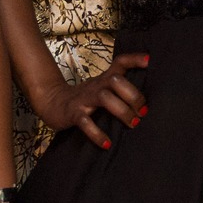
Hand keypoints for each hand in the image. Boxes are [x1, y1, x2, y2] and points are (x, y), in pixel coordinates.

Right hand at [30, 53, 148, 150]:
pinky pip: (86, 122)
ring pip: (105, 98)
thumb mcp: (102, 88)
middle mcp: (96, 86)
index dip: (134, 59)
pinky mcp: (74, 114)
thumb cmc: (84, 98)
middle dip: (134, 95)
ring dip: (122, 111)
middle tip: (143, 112)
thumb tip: (147, 102)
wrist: (51, 102)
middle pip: (116, 81)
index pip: (120, 62)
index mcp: (104, 79)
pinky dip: (97, 134)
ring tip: (133, 124)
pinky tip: (107, 143)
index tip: (150, 61)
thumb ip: (120, 89)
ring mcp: (84, 99)